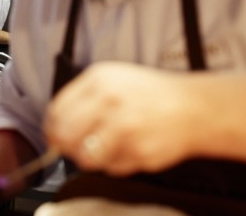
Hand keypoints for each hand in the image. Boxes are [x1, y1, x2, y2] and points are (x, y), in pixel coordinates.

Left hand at [44, 61, 204, 175]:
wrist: (194, 107)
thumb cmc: (150, 94)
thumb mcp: (112, 78)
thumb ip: (81, 97)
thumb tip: (53, 124)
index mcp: (99, 80)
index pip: (57, 110)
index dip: (51, 128)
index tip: (53, 135)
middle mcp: (109, 101)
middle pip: (65, 135)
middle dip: (65, 146)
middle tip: (74, 147)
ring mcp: (125, 127)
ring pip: (85, 157)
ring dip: (89, 158)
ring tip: (104, 148)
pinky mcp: (140, 150)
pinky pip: (112, 167)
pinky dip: (115, 164)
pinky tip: (129, 148)